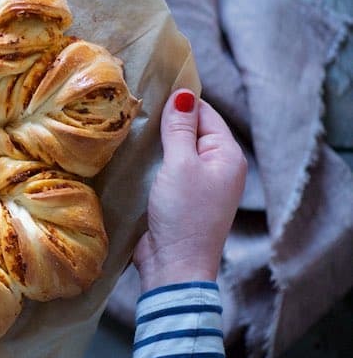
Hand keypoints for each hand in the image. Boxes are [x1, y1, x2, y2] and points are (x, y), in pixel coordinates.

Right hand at [133, 89, 246, 291]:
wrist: (174, 266)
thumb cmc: (183, 214)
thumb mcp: (180, 165)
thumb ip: (179, 129)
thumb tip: (183, 94)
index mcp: (228, 155)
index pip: (205, 113)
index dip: (179, 102)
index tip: (149, 91)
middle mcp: (218, 167)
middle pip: (190, 131)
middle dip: (166, 122)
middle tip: (134, 110)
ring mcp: (199, 184)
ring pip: (176, 151)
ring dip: (156, 143)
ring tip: (129, 130)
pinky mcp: (180, 198)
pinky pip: (167, 170)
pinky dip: (152, 162)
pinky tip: (132, 157)